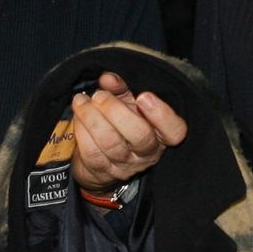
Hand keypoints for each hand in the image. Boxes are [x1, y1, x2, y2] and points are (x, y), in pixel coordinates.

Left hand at [70, 72, 187, 191]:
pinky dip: (82, 131)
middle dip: (115, 111)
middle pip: (140, 136)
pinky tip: (78, 117)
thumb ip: (121, 88)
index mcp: (161, 134)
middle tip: (99, 95)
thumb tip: (108, 79)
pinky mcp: (103, 172)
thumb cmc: (119, 123)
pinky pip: (91, 153)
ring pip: (111, 143)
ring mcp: (125, 165)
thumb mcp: (126, 102)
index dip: (162, 115)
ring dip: (91, 118)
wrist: (101, 157)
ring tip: (81, 101)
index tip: (143, 96)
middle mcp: (147, 153)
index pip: (175, 131)